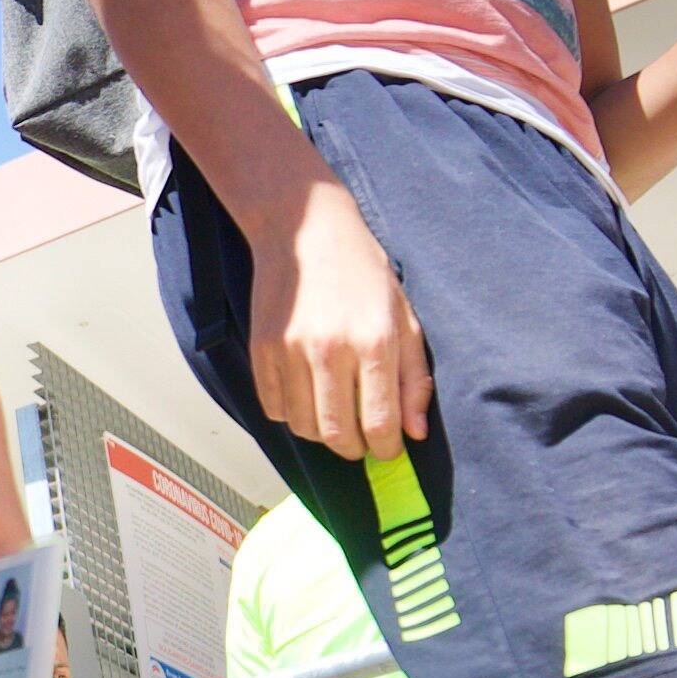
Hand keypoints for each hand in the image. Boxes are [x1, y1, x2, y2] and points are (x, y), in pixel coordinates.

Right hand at [252, 182, 428, 461]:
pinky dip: (292, 414)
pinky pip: (274, 409)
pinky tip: (306, 394)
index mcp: (375, 342)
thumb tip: (415, 433)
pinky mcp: (261, 349)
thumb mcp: (403, 317)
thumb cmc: (363, 272)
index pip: (380, 424)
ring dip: (322, 433)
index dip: (387, 448)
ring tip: (334, 414)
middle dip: (354, 449)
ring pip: (304, 427)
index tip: (388, 448)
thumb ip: (413, 378)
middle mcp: (331, 350)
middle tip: (361, 441)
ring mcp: (290, 351)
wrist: (305, 228)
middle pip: (338, 435)